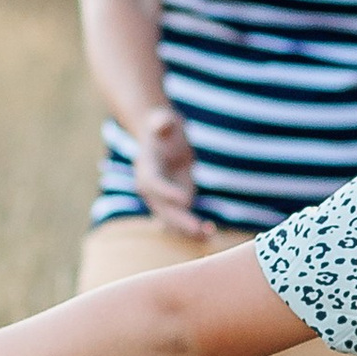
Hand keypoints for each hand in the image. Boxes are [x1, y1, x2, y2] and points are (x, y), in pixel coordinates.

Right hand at [132, 101, 205, 235]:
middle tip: (199, 228)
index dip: (167, 192)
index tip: (186, 199)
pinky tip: (210, 233)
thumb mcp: (162, 121)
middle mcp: (150, 189)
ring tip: (209, 234)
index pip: (154, 183)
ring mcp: (161, 199)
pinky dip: (193, 229)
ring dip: (188, 229)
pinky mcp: (173, 205)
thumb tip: (162, 123)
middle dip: (180, 219)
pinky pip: (180, 221)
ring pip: (171, 220)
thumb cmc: (163, 129)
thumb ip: (161, 122)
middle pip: (163, 208)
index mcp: (146, 168)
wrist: (160, 140)